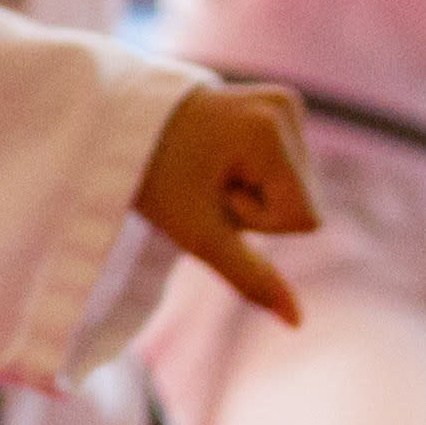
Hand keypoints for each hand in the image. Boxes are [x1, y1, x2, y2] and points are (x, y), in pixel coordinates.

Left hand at [136, 82, 318, 321]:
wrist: (119, 125)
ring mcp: (284, 101)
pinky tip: (222, 156)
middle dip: (256, 207)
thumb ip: (249, 277)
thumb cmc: (153, 179)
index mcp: (270, 129)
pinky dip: (255, 173)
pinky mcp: (279, 104)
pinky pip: (288, 168)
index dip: (259, 223)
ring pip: (298, 188)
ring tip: (208, 167)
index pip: (306, 219)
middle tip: (205, 181)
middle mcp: (286, 106)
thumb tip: (297, 322)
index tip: (212, 194)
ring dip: (254, 191)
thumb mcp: (199, 233)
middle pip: (305, 203)